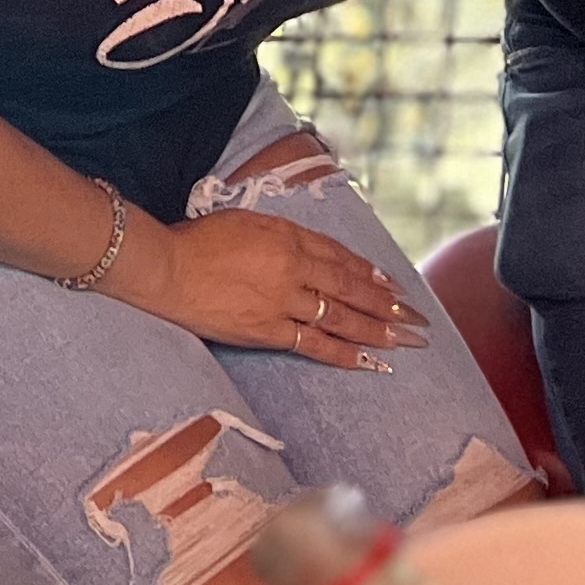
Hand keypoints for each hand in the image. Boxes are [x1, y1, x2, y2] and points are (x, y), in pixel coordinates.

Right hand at [118, 208, 426, 369]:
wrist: (166, 267)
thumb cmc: (197, 240)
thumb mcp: (246, 223)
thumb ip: (282, 237)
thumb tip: (307, 252)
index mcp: (289, 237)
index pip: (342, 258)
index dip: (371, 274)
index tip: (394, 287)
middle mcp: (294, 267)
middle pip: (351, 288)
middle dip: (389, 306)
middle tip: (418, 321)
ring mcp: (283, 300)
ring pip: (341, 316)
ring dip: (377, 330)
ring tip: (405, 342)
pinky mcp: (267, 329)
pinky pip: (314, 343)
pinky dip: (343, 352)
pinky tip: (367, 362)